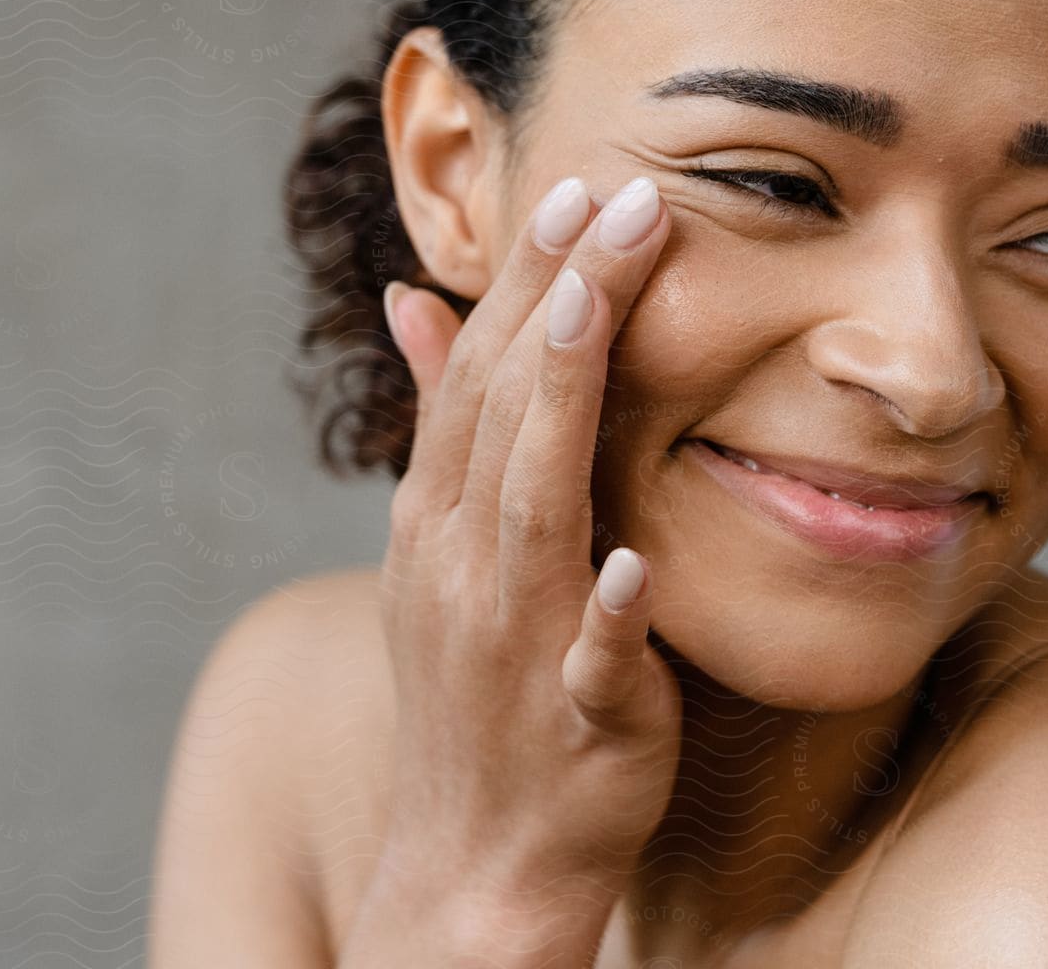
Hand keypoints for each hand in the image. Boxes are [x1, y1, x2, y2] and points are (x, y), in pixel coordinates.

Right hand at [367, 174, 680, 943]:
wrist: (476, 858)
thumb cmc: (479, 687)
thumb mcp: (442, 547)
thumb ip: (446, 426)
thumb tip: (416, 302)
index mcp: (440, 517)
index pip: (479, 376)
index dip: (524, 281)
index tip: (579, 190)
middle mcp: (462, 563)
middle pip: (504, 410)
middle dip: (553, 298)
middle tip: (613, 196)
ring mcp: (512, 640)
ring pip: (532, 507)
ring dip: (561, 405)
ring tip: (594, 309)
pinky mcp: (576, 719)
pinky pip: (587, 663)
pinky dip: (604, 614)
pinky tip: (631, 568)